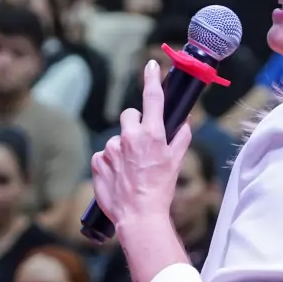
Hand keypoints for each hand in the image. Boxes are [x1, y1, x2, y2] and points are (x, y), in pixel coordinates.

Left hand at [89, 61, 192, 234]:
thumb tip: (184, 122)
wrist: (139, 215)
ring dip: (123, 149)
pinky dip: (110, 163)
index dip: (152, 78)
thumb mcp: (175, 162)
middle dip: (135, 125)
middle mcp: (129, 137)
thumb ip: (180, 138)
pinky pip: (104, 155)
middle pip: (129, 116)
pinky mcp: (97, 161)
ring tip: (131, 170)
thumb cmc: (160, 190)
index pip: (152, 97)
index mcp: (151, 134)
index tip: (151, 65)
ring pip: (117, 139)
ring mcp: (111, 149)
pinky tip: (119, 177)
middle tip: (142, 144)